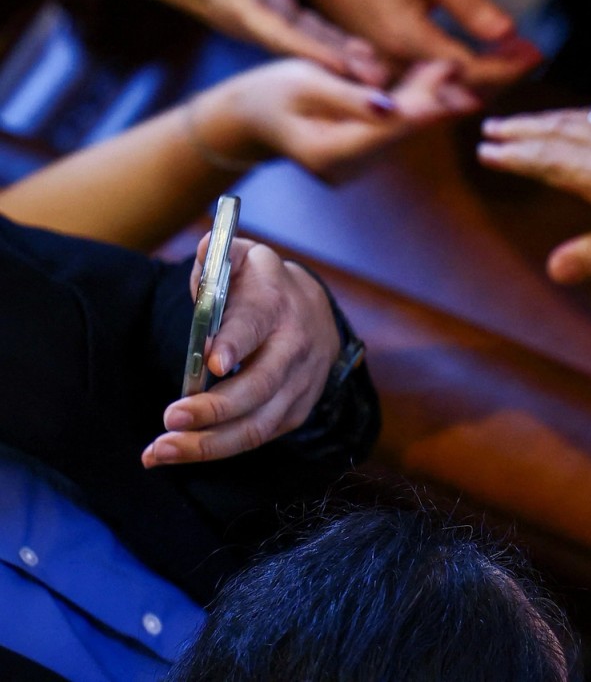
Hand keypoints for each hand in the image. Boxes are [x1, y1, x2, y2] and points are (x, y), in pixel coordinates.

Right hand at [129, 0, 387, 84]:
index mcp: (236, 7)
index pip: (281, 34)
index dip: (315, 52)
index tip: (347, 69)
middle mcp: (252, 20)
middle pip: (304, 50)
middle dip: (340, 69)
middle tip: (382, 88)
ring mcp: (261, 18)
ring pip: (309, 44)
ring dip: (344, 60)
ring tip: (383, 76)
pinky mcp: (267, 10)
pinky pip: (306, 32)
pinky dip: (334, 43)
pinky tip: (363, 51)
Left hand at [142, 235, 340, 465]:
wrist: (316, 311)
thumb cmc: (263, 287)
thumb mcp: (244, 259)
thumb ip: (218, 256)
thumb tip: (203, 251)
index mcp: (276, 304)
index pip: (257, 325)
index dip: (236, 343)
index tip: (212, 364)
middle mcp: (295, 346)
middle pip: (260, 385)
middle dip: (215, 408)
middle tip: (170, 418)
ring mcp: (300, 383)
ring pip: (259, 423)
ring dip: (209, 443)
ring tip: (160, 451)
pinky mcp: (296, 410)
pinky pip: (258, 436)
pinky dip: (218, 450)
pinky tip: (179, 452)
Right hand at [192, 58, 478, 179]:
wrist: (248, 118)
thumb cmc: (269, 92)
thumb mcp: (305, 83)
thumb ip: (349, 97)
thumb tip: (393, 108)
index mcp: (329, 154)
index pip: (386, 130)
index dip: (421, 105)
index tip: (447, 79)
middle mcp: (348, 169)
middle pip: (399, 130)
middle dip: (428, 96)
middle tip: (454, 64)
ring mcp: (356, 167)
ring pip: (401, 129)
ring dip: (424, 97)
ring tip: (448, 65)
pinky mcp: (363, 157)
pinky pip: (392, 128)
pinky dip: (409, 102)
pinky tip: (429, 77)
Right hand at [285, 0, 541, 93]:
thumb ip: (468, 4)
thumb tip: (507, 32)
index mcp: (406, 41)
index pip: (471, 71)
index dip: (509, 66)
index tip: (537, 51)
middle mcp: (392, 64)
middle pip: (458, 88)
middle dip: (500, 75)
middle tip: (529, 53)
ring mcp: (379, 65)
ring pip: (440, 87)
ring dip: (478, 75)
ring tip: (510, 54)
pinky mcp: (373, 59)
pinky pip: (421, 78)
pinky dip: (453, 70)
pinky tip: (474, 53)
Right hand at [477, 109, 590, 282]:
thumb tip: (554, 267)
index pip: (548, 161)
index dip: (515, 156)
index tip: (487, 151)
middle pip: (559, 133)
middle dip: (523, 132)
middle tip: (491, 129)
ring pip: (585, 120)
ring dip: (551, 121)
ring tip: (529, 122)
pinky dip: (586, 117)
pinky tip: (589, 121)